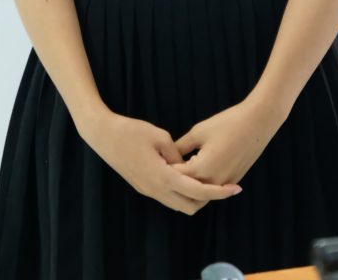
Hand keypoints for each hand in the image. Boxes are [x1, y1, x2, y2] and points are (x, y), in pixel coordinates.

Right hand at [80, 111, 242, 214]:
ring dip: (194, 196)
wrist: (103, 135)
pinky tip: (187, 175)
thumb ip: (177, 153)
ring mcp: (147, 190)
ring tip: (207, 179)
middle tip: (222, 184)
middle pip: (190, 206)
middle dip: (208, 199)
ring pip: (177, 204)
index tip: (235, 189)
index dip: (218, 192)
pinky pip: (167, 196)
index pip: (197, 191)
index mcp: (162, 177)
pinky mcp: (142, 186)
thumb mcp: (160, 136)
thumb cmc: (131, 131)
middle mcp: (155, 190)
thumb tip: (186, 164)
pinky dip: (181, 192)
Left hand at [171, 97, 284, 187]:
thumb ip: (181, 146)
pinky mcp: (234, 180)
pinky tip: (198, 169)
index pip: (176, 177)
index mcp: (202, 169)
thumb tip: (167, 155)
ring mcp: (226, 183)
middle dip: (177, 183)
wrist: (258, 122)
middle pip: (187, 192)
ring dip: (191, 188)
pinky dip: (203, 185)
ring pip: (201, 196)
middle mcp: (214, 181)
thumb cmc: (227, 123)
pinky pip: (214, 190)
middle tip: (166, 169)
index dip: (165, 169)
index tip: (157, 161)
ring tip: (182, 171)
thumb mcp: (199, 131)